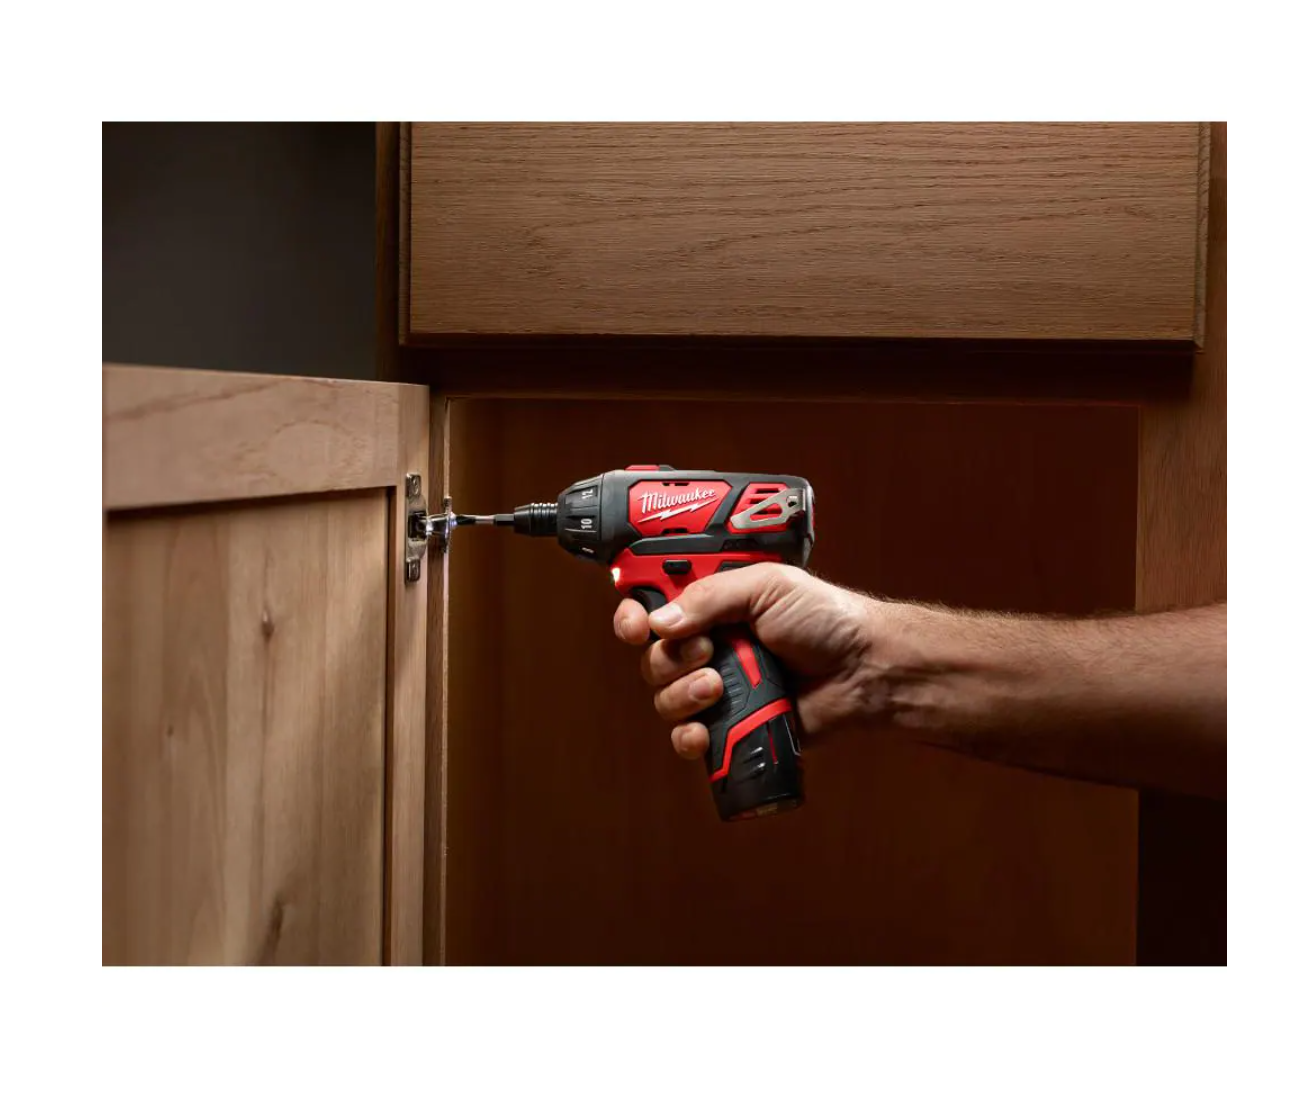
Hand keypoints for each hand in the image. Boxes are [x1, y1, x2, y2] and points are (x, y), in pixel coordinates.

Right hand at [613, 564, 879, 760]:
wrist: (863, 670)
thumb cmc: (826, 619)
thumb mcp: (767, 586)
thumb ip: (710, 597)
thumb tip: (660, 622)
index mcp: (712, 606)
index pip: (653, 608)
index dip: (634, 617)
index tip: (635, 626)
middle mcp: (709, 646)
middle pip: (653, 657)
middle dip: (670, 659)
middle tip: (710, 652)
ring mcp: (719, 689)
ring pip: (665, 699)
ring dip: (682, 694)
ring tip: (719, 688)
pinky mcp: (731, 727)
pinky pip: (688, 739)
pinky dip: (688, 737)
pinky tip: (702, 732)